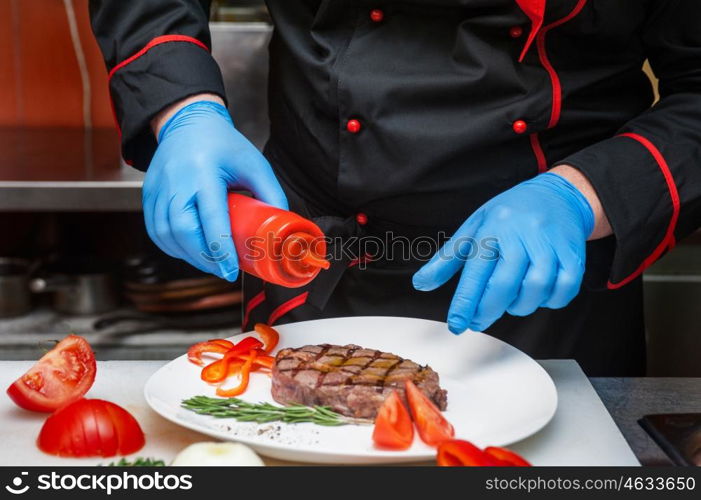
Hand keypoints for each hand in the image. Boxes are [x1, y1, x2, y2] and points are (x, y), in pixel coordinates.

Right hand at [142, 99, 287, 280]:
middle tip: (223, 271)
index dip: (219, 249)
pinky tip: (190, 252)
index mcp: (203, 172)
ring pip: (165, 235)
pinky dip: (171, 247)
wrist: (187, 121)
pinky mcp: (148, 195)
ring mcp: (158, 189)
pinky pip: (155, 230)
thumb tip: (283, 227)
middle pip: (183, 232)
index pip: (210, 219)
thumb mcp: (254, 164)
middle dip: (203, 258)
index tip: (231, 269)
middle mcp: (176, 182)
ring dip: (188, 256)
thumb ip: (271, 194)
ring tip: (210, 263)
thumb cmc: (223, 144)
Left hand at [412, 172, 594, 332]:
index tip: (456, 324)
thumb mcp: (474, 227)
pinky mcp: (573, 254)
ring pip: (535, 291)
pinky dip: (549, 300)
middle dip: (488, 311)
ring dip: (519, 306)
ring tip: (508, 302)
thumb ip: (447, 259)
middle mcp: (522, 235)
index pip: (475, 272)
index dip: (465, 303)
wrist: (557, 194)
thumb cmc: (510, 213)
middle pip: (505, 285)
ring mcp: (550, 245)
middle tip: (477, 320)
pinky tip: (537, 295)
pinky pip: (563, 289)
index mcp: (493, 229)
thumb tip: (421, 284)